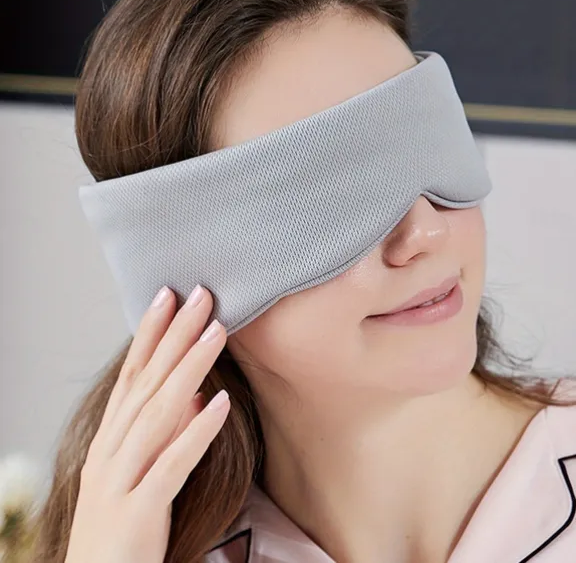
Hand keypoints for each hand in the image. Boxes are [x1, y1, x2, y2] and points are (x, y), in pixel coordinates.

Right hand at [64, 285, 228, 562]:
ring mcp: (119, 480)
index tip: (168, 295)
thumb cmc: (123, 527)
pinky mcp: (137, 512)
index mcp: (111, 440)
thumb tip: (201, 396)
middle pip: (146, 382)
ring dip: (190, 368)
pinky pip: (171, 465)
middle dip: (174, 335)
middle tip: (199, 293)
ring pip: (158, 413)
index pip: (132, 375)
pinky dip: (196, 432)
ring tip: (217, 331)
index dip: (150, 333)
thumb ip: (166, 433)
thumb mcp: (140, 473)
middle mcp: (110, 452)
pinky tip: (220, 403)